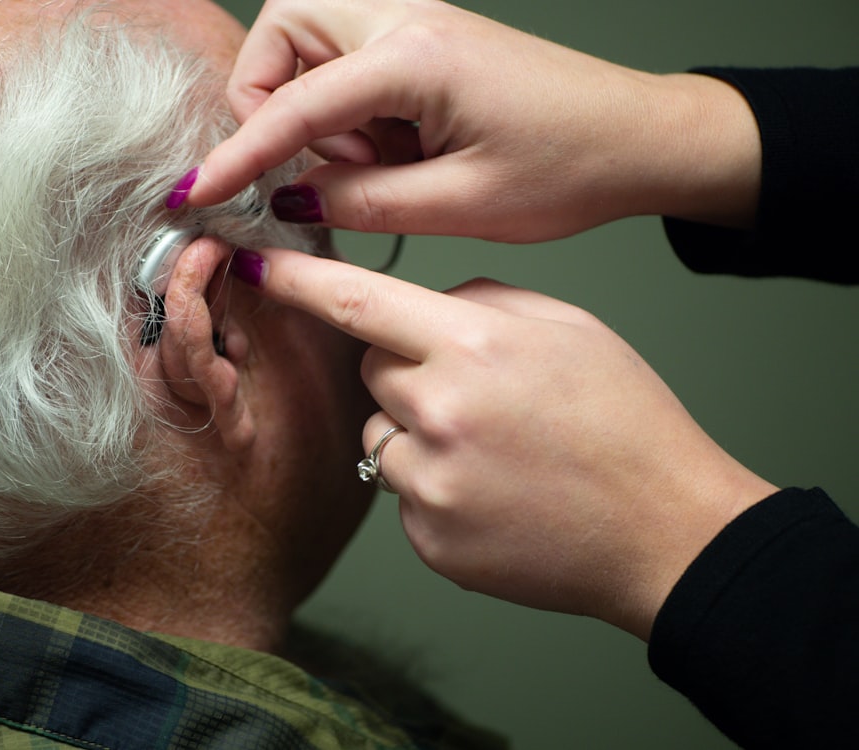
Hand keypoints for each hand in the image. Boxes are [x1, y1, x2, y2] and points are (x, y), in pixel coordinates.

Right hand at [184, 0, 760, 239]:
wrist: (639, 139)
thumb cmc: (571, 166)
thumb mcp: (458, 205)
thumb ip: (361, 202)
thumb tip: (292, 198)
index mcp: (415, 55)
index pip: (293, 103)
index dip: (238, 154)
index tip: (195, 191)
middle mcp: (408, 19)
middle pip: (283, 33)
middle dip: (273, 101)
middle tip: (318, 168)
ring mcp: (417, 26)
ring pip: (311, 48)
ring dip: (318, 113)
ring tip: (379, 169)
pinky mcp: (426, 46)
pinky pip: (351, 68)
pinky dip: (352, 116)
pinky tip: (398, 156)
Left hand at [232, 247, 775, 638]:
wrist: (664, 530)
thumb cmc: (627, 424)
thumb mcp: (570, 327)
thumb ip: (483, 300)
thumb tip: (428, 305)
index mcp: (474, 346)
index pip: (358, 302)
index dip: (298, 280)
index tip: (254, 263)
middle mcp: (439, 412)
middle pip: (370, 372)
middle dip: (404, 372)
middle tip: (473, 394)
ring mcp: (429, 483)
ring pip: (381, 434)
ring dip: (416, 434)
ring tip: (492, 452)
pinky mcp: (428, 538)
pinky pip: (401, 493)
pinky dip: (433, 487)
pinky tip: (492, 493)